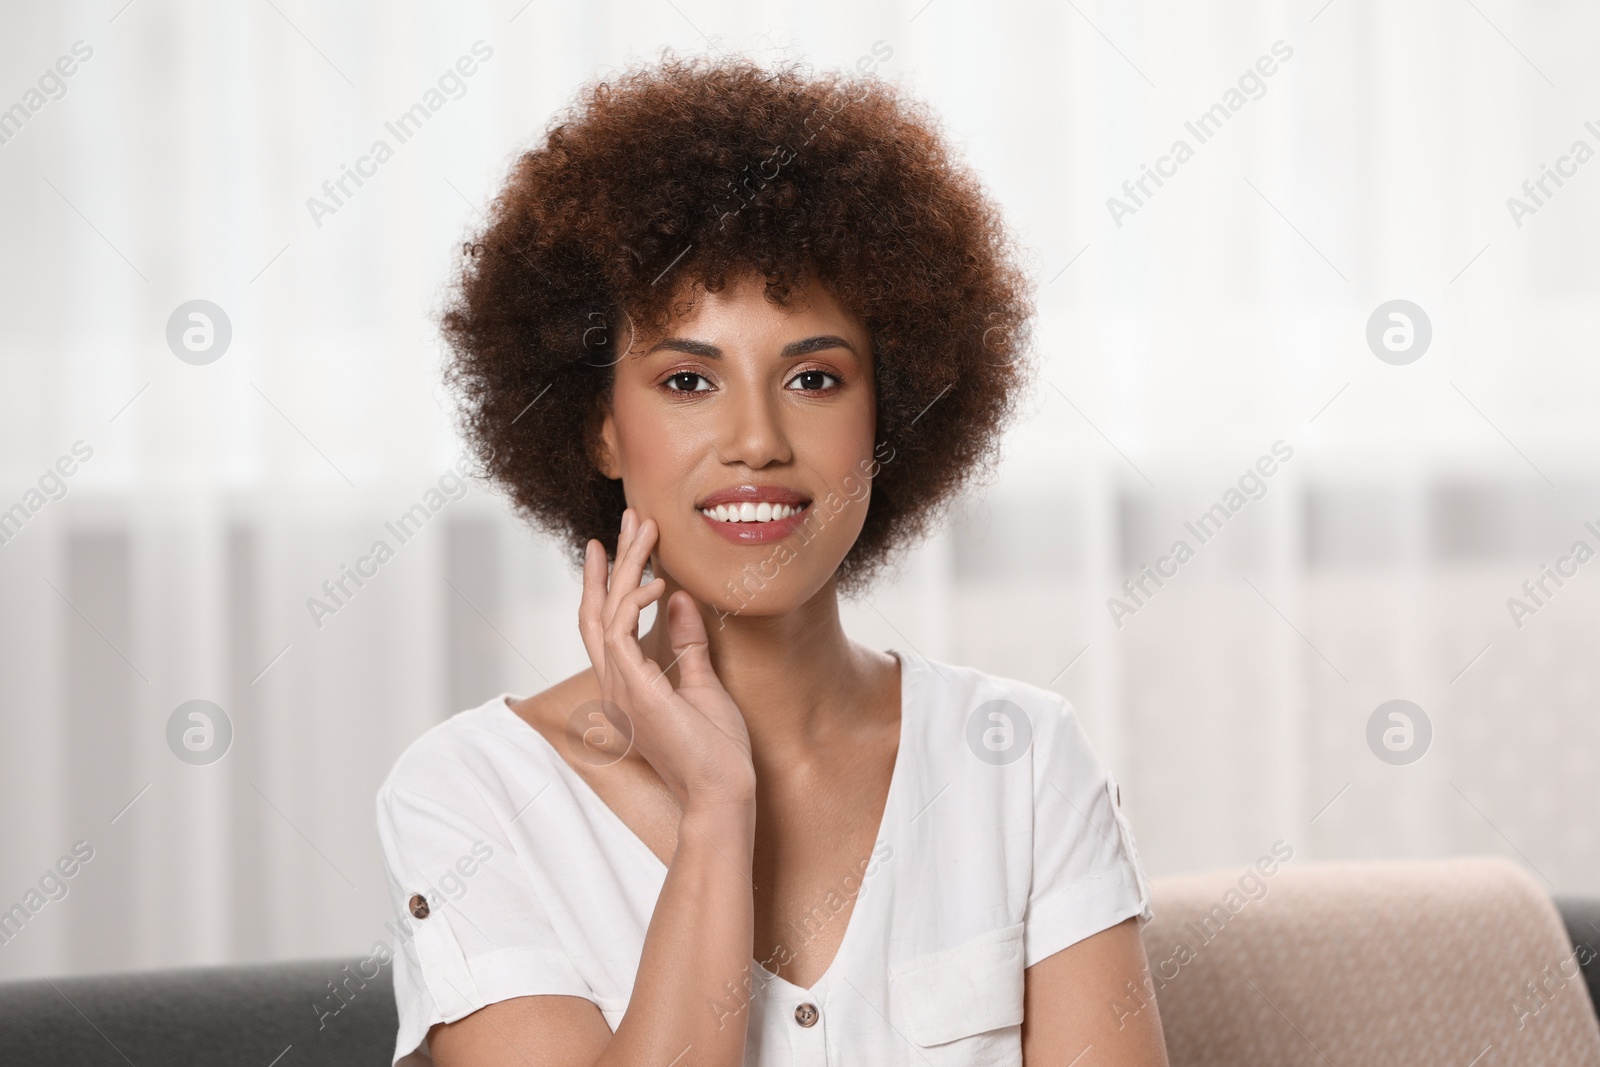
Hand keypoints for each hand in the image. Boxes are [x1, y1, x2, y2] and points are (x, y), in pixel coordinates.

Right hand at [578, 508, 755, 814]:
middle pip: (597, 610)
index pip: (607, 624)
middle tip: (627, 519)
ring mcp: (620, 689)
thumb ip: (688, 645)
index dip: (607, 582)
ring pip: (607, 613)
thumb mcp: (704, 685)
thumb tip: (679, 600)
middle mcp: (615, 685)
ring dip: (625, 567)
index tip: (612, 545)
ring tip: (644, 530)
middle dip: (611, 561)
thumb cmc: (717, 752)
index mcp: (628, 686)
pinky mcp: (635, 692)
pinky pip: (621, 634)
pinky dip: (634, 603)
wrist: (722, 793)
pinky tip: (656, 582)